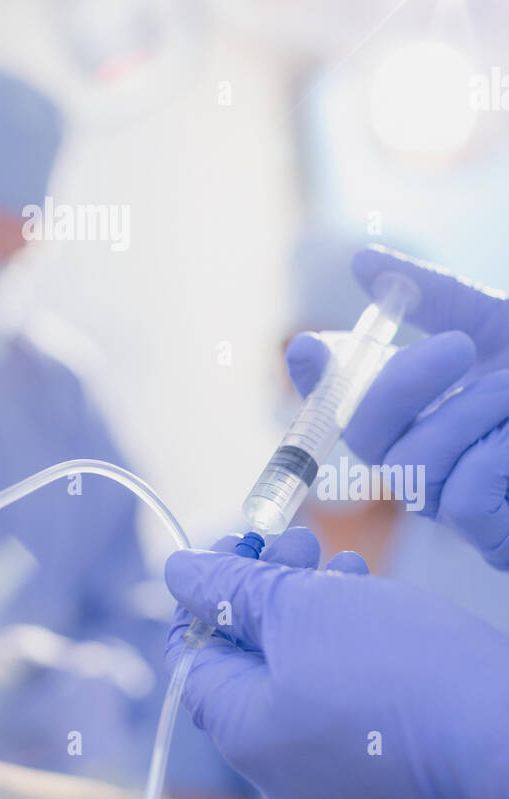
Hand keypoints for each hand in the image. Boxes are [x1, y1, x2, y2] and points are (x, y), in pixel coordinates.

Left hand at [166, 532, 508, 798]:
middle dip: (266, 589)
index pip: (193, 655)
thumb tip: (179, 571)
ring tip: (346, 564)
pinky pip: (343, 699)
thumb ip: (231, 589)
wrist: (503, 736)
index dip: (205, 592)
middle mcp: (282, 766)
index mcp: (245, 733)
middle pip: (248, 662)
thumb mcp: (300, 607)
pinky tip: (373, 603)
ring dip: (310, 609)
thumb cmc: (398, 671)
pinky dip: (346, 647)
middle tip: (299, 539)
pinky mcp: (383, 766)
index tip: (236, 545)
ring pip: (299, 674)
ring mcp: (336, 773)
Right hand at [286, 246, 508, 567]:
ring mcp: (462, 503)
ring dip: (472, 414)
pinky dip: (496, 457)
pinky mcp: (492, 537)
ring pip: (410, 464)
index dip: (318, 377)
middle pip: (364, 434)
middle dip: (402, 383)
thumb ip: (434, 296)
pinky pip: (459, 495)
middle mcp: (435, 455)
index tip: (308, 346)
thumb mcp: (498, 322)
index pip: (349, 399)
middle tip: (462, 347)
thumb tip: (363, 261)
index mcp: (429, 406)